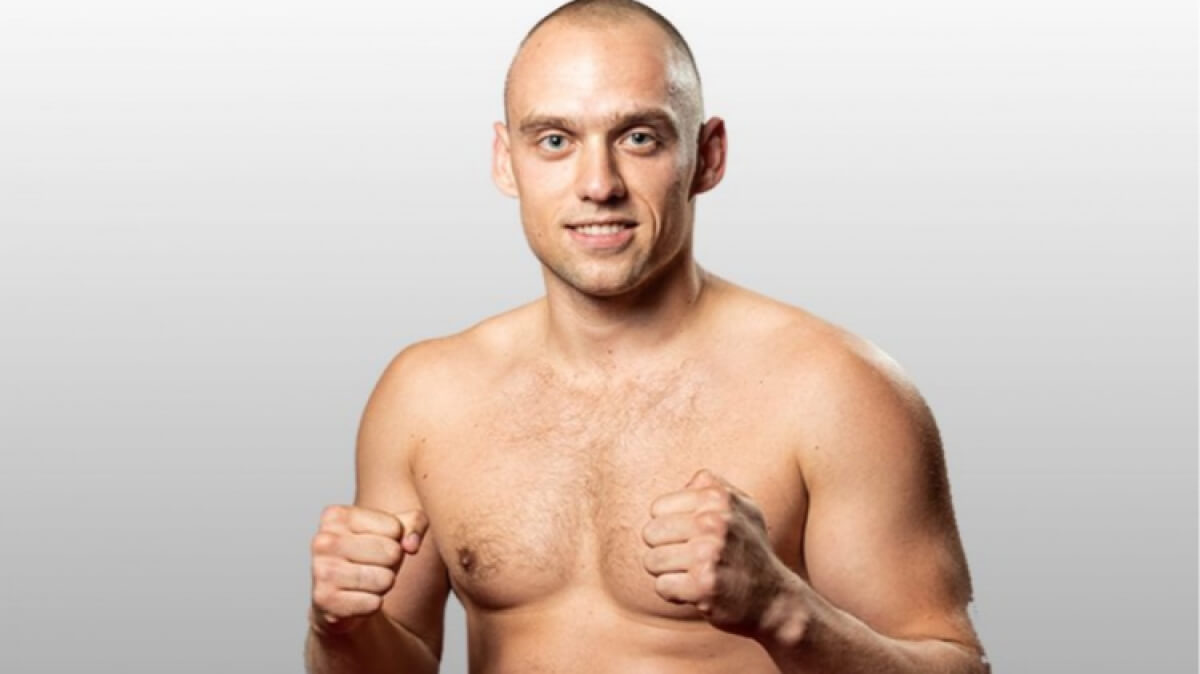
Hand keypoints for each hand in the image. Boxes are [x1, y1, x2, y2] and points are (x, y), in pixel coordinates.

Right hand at [309, 504, 428, 634]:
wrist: (340, 598)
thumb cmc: (369, 557)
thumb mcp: (395, 531)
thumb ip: (415, 523)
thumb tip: (411, 544)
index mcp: (336, 516)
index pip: (395, 527)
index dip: (396, 540)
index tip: (377, 544)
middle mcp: (323, 541)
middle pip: (391, 552)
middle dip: (391, 563)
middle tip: (373, 566)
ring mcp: (321, 571)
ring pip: (384, 579)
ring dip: (383, 584)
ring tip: (366, 581)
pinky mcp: (325, 601)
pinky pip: (373, 603)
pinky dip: (373, 603)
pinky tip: (358, 598)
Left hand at [641, 469, 790, 635]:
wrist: (774, 598)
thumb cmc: (749, 549)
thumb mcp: (742, 507)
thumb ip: (712, 486)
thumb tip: (683, 484)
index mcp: (718, 499)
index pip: (657, 508)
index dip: (669, 525)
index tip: (690, 537)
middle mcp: (714, 523)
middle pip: (649, 534)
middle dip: (663, 549)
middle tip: (688, 558)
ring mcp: (708, 555)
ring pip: (651, 561)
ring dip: (667, 572)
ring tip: (693, 573)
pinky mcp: (704, 586)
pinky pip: (661, 586)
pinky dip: (675, 593)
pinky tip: (696, 591)